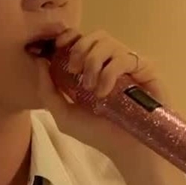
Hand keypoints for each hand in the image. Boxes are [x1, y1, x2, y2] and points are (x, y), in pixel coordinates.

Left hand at [34, 29, 185, 184]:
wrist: (125, 150)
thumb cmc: (98, 134)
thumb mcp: (64, 115)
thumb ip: (48, 91)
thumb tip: (39, 62)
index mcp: (92, 68)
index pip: (81, 38)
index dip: (69, 36)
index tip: (58, 47)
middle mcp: (111, 62)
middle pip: (95, 35)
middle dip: (79, 49)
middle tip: (74, 72)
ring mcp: (129, 64)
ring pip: (108, 42)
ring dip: (93, 61)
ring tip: (92, 88)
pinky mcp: (146, 69)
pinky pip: (124, 58)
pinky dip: (109, 73)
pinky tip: (105, 92)